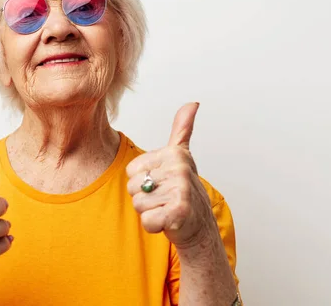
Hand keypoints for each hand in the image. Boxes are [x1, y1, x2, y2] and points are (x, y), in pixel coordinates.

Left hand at [126, 102, 215, 247]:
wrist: (199, 223)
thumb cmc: (183, 190)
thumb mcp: (181, 156)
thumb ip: (182, 128)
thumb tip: (192, 103)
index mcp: (174, 154)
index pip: (131, 171)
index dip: (143, 181)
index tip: (162, 183)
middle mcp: (179, 169)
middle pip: (133, 187)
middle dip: (145, 198)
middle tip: (164, 198)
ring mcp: (180, 190)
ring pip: (138, 204)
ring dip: (150, 212)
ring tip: (166, 208)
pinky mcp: (178, 212)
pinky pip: (147, 221)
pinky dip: (155, 226)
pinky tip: (168, 221)